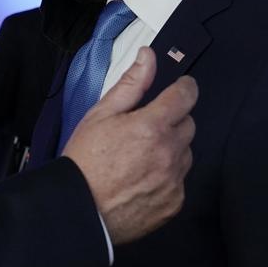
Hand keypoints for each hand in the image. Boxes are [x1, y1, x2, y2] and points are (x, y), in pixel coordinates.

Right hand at [62, 46, 196, 244]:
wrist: (79, 210)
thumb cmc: (84, 160)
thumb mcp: (101, 114)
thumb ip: (131, 84)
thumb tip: (148, 56)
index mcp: (152, 125)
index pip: (185, 96)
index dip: (185, 88)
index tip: (181, 87)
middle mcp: (169, 152)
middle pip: (188, 125)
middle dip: (173, 122)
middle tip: (146, 130)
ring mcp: (174, 180)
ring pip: (185, 154)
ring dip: (171, 150)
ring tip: (140, 159)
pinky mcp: (174, 203)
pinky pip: (179, 182)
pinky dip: (167, 178)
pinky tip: (142, 180)